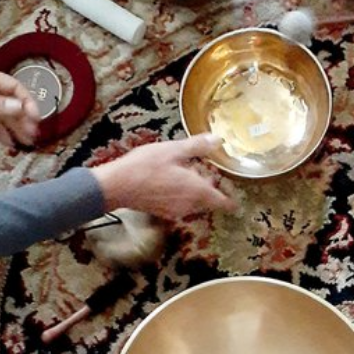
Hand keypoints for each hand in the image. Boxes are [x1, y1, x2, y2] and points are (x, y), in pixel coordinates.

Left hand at [0, 65, 41, 144]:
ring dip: (14, 128)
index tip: (35, 119)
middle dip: (23, 118)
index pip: (13, 88)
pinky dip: (0, 133)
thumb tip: (20, 108)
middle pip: (10, 103)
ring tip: (25, 143)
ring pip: (2, 116)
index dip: (27, 102)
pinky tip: (8, 144)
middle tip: (32, 136)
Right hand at [91, 134, 235, 221]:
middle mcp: (189, 205)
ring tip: (184, 174)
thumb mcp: (174, 150)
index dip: (231, 201)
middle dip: (209, 189)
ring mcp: (176, 211)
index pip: (222, 202)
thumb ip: (198, 146)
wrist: (117, 186)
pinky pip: (179, 205)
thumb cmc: (145, 166)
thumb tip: (218, 140)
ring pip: (194, 204)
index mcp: (197, 191)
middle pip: (208, 202)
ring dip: (194, 192)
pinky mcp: (163, 213)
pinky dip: (180, 196)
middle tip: (206, 174)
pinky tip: (168, 182)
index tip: (236, 201)